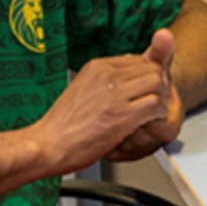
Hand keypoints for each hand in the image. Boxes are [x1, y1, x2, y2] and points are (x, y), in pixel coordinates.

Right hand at [30, 52, 168, 175]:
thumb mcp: (83, 89)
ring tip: (151, 112)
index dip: (146, 76)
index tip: (145, 90)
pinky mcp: (121, 115)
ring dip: (160, 99)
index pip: (137, 60)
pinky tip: (148, 122)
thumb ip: (105, 82)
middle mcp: (106, 75)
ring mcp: (114, 94)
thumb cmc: (63, 124)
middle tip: (152, 101)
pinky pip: (156, 105)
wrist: (46, 145)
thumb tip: (124, 77)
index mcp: (97, 67)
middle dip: (157, 86)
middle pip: (151, 69)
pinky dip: (158, 114)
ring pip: (157, 83)